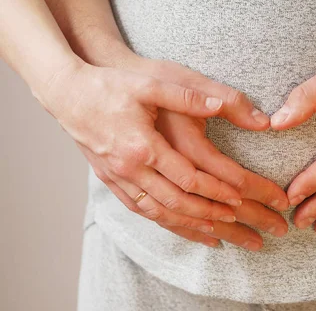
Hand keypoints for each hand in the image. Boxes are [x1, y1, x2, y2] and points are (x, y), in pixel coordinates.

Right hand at [45, 60, 286, 249]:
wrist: (68, 93)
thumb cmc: (112, 85)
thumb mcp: (152, 83)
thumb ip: (190, 96)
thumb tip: (222, 105)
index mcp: (144, 145)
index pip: (190, 177)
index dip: (218, 190)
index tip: (243, 198)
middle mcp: (131, 169)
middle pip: (180, 204)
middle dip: (215, 217)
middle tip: (244, 224)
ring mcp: (119, 179)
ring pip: (161, 214)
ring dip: (193, 225)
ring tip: (223, 234)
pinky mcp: (112, 182)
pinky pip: (143, 212)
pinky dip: (167, 223)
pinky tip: (184, 228)